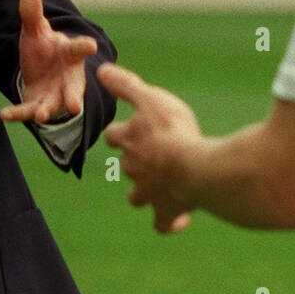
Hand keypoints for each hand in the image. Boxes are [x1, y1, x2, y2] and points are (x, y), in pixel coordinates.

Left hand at [0, 0, 97, 123]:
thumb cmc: (45, 48)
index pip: (78, 49)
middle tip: (75, 105)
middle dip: (73, 96)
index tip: (91, 44)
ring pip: (53, 105)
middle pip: (73, 88)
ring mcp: (54, 94)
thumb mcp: (36, 29)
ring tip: (41, 116)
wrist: (42, 71)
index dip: (84, 46)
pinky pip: (27, 111)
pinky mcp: (37, 105)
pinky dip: (16, 114)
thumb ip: (32, 13)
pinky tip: (4, 115)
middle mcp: (67, 77)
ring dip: (47, 111)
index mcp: (70, 54)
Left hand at [98, 62, 201, 233]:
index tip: (127, 130)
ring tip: (160, 186)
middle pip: (126, 166)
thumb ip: (126, 85)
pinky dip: (170, 221)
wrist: (194, 168)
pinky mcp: (167, 211)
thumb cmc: (173, 130)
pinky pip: (164, 223)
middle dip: (135, 162)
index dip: (120, 132)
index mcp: (128, 140)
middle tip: (152, 155)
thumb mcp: (150, 98)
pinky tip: (179, 218)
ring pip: (138, 196)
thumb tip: (100, 70)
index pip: (114, 135)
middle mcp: (133, 169)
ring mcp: (149, 194)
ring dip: (146, 192)